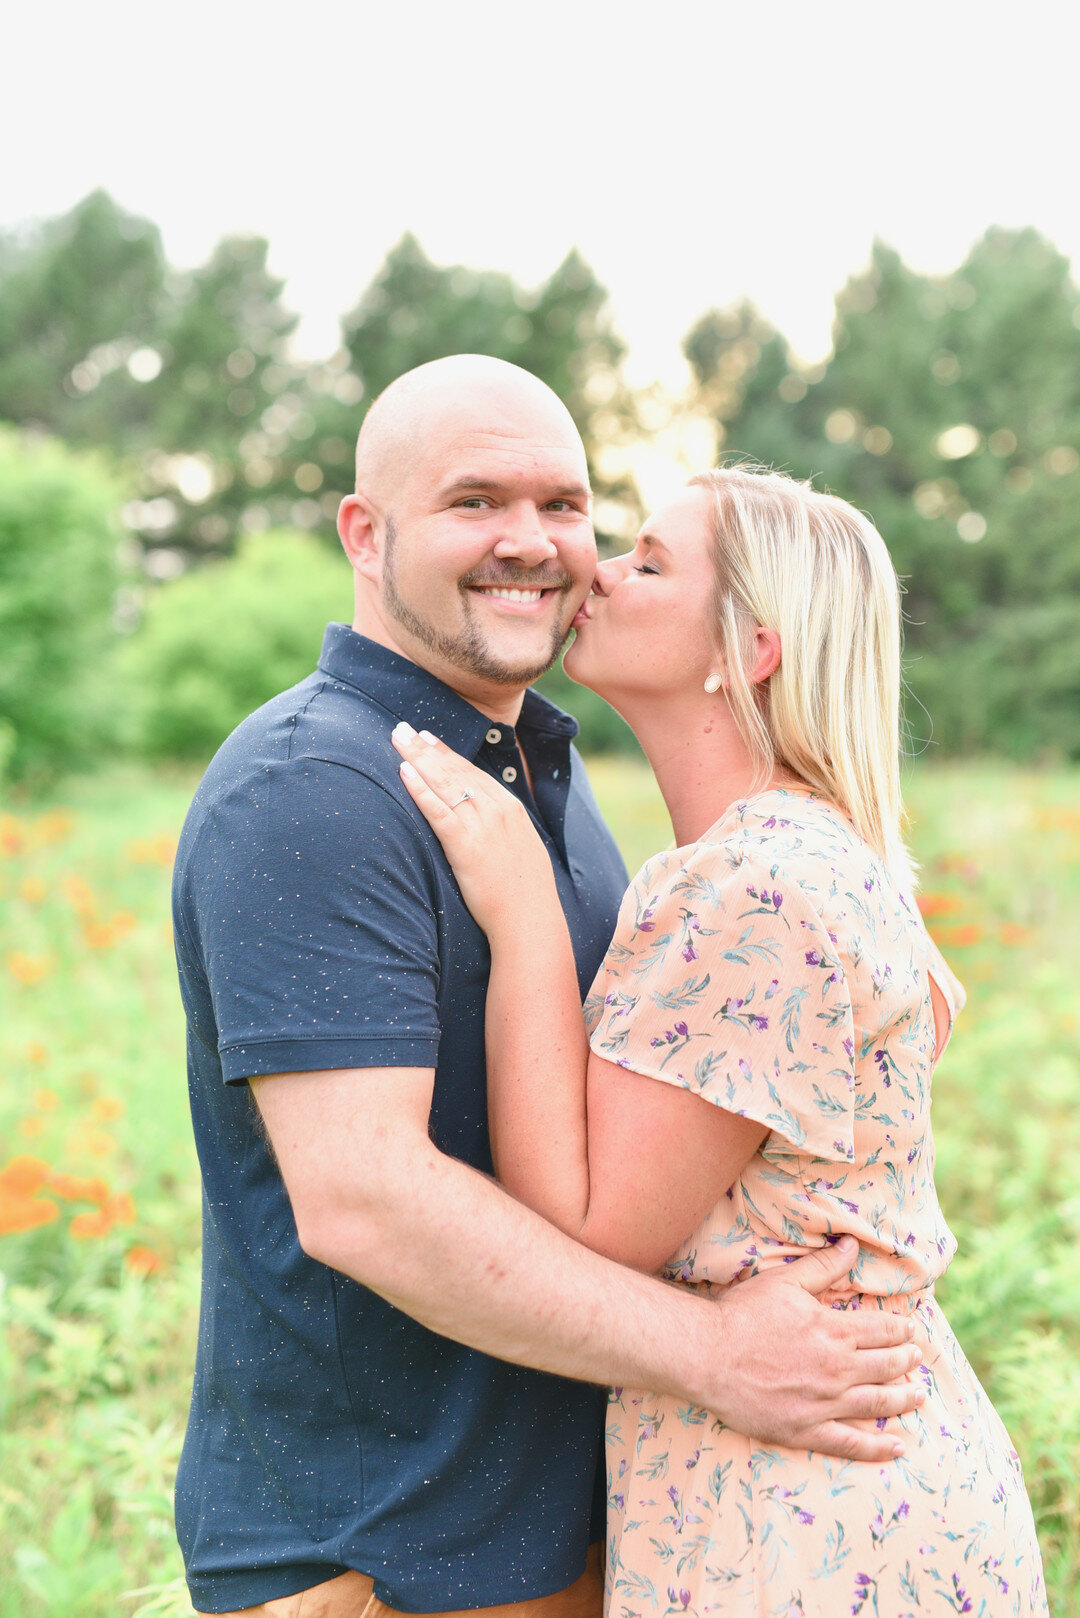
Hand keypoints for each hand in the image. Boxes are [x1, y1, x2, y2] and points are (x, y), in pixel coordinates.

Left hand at [391, 722, 557, 935]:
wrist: (530, 919)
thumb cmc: (525, 894)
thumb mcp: (520, 850)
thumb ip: (503, 830)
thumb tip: (487, 828)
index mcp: (510, 808)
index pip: (473, 772)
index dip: (447, 754)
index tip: (428, 739)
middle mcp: (497, 809)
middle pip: (454, 770)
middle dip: (426, 747)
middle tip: (403, 728)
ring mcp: (481, 824)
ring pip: (443, 782)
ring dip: (418, 758)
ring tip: (397, 739)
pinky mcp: (465, 843)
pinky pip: (437, 809)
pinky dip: (419, 788)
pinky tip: (403, 772)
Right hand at [704, 1236, 924, 1460]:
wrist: (708, 1355)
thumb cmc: (743, 1314)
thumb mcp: (785, 1282)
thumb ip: (823, 1267)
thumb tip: (852, 1245)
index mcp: (835, 1331)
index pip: (882, 1330)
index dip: (900, 1330)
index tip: (910, 1330)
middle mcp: (838, 1369)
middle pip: (886, 1366)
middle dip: (906, 1360)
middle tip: (917, 1358)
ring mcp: (825, 1403)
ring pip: (878, 1403)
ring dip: (903, 1398)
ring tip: (919, 1395)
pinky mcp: (807, 1430)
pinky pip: (851, 1443)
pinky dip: (877, 1447)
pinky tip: (896, 1446)